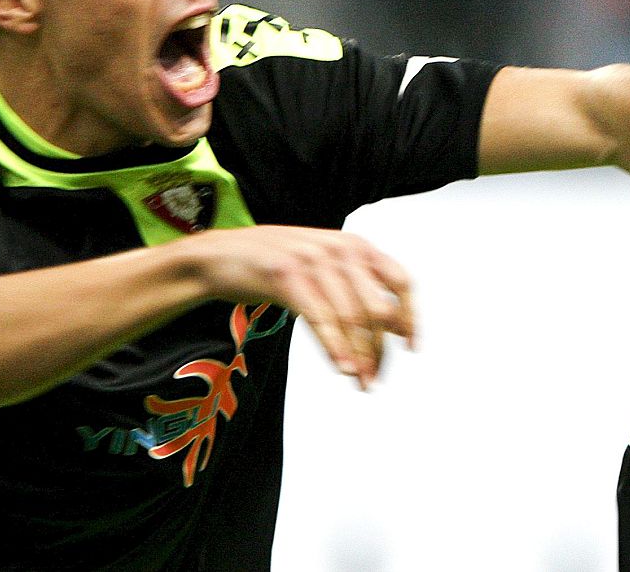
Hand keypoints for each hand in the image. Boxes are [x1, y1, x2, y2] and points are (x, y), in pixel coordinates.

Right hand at [182, 226, 415, 389]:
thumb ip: (360, 289)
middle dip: (379, 349)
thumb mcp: (325, 267)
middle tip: (375, 379)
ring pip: (350, 317)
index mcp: (356, 246)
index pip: (399, 280)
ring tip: (361, 382)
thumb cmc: (275, 265)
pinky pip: (320, 317)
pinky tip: (342, 368)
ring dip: (358, 356)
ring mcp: (313, 260)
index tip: (411, 347)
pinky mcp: (286, 275)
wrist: (219, 255)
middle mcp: (340, 249)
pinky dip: (334, 347)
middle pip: (376, 308)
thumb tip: (399, 326)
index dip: (410, 316)